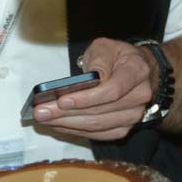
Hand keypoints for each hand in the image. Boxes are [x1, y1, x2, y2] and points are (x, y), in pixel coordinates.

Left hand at [33, 38, 155, 139]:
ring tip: (45, 119)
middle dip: (67, 113)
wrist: (138, 69)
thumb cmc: (117, 57)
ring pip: (97, 126)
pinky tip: (59, 125)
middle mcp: (140, 96)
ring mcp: (133, 115)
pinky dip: (76, 131)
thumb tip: (85, 81)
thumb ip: (98, 60)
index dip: (86, 98)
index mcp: (136, 71)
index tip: (62, 100)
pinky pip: (97, 134)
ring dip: (67, 125)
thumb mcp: (107, 47)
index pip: (112, 90)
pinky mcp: (124, 128)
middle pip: (100, 112)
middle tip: (41, 112)